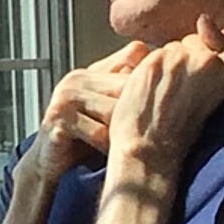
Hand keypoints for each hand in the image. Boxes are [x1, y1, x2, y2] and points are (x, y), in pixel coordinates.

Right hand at [22, 42, 151, 184]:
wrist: (48, 163)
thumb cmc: (82, 138)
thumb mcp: (107, 111)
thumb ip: (126, 90)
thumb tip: (164, 70)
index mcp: (90, 73)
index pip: (132, 59)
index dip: (153, 78)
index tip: (175, 94)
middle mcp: (75, 80)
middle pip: (125, 88)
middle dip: (143, 109)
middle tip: (165, 126)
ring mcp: (64, 99)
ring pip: (113, 111)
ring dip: (126, 131)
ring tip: (141, 144)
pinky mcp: (58, 121)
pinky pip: (96, 132)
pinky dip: (108, 146)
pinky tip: (115, 154)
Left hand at [107, 15, 223, 172]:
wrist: (151, 149)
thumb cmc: (182, 130)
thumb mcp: (215, 94)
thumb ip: (217, 62)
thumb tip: (205, 21)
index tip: (215, 47)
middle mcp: (211, 61)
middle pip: (199, 37)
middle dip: (189, 53)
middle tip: (182, 86)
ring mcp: (183, 58)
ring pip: (174, 45)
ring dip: (168, 62)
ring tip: (164, 92)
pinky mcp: (156, 61)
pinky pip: (152, 53)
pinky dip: (148, 67)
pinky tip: (148, 89)